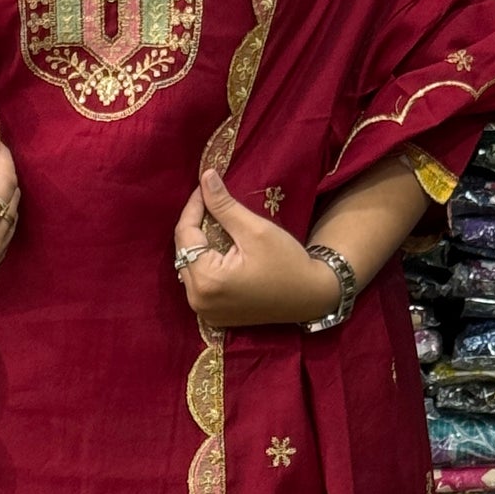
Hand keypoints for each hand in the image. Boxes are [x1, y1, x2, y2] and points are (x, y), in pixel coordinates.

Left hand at [172, 168, 341, 327]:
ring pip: (190, 266)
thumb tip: (205, 177)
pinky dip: (206, 263)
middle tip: (210, 202)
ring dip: (199, 244)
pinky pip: (200, 282)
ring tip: (215, 222)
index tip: (203, 185)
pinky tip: (220, 247)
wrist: (310, 297)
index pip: (185, 236)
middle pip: (184, 252)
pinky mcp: (213, 315)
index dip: (193, 207)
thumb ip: (224, 205)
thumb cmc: (287, 263)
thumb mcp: (255, 230)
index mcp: (207, 282)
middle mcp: (198, 300)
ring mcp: (204, 311)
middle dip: (195, 225)